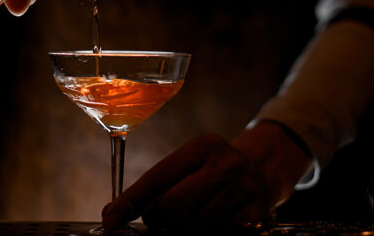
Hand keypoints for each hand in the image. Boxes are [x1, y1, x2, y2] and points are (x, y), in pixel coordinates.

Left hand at [101, 122, 312, 230]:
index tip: (110, 219)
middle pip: (172, 206)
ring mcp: (242, 192)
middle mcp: (225, 165)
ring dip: (178, 231)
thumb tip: (114, 215)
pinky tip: (204, 225)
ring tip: (183, 222)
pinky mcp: (253, 218)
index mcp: (202, 147)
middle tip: (158, 220)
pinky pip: (213, 235)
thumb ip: (158, 185)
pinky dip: (199, 234)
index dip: (129, 202)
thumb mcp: (190, 163)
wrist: (263, 171)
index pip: (157, 178)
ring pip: (191, 227)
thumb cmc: (212, 170)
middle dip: (157, 219)